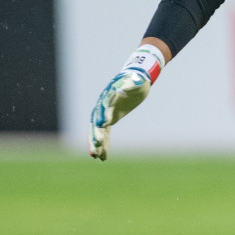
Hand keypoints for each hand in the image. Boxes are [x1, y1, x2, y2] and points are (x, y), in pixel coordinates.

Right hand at [89, 45, 165, 160]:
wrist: (135, 77)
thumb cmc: (137, 79)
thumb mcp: (138, 80)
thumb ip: (133, 83)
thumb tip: (129, 84)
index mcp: (109, 95)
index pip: (104, 108)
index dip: (103, 117)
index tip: (102, 126)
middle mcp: (103, 105)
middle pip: (96, 122)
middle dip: (95, 136)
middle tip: (95, 150)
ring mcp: (105, 112)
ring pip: (98, 130)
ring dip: (97, 144)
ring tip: (96, 157)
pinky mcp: (110, 118)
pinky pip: (104, 133)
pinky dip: (103, 143)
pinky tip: (101, 156)